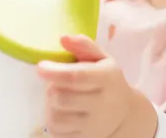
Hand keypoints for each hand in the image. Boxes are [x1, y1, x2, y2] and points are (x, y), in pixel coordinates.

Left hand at [37, 35, 157, 137]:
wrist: (125, 113)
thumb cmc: (109, 81)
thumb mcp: (103, 59)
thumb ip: (84, 45)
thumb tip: (62, 38)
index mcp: (107, 78)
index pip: (76, 76)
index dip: (54, 71)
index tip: (41, 66)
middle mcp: (102, 103)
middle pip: (62, 96)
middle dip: (51, 86)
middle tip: (53, 80)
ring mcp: (93, 124)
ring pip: (56, 115)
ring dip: (50, 103)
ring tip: (57, 94)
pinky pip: (57, 131)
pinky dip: (52, 118)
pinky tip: (60, 109)